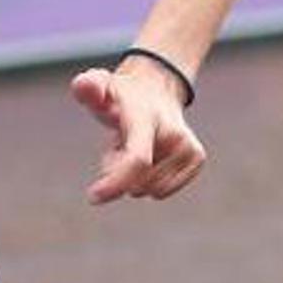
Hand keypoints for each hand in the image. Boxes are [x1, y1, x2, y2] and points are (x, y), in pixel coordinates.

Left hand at [70, 64, 206, 204]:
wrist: (155, 87)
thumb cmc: (120, 95)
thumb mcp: (98, 85)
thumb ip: (87, 86)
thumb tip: (85, 87)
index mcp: (145, 117)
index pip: (137, 158)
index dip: (117, 182)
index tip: (93, 197)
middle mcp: (173, 132)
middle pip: (139, 182)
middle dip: (117, 173)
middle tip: (117, 143)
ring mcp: (188, 146)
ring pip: (149, 189)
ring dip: (133, 176)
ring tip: (133, 144)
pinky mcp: (197, 158)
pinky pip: (162, 191)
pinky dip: (149, 180)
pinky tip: (149, 153)